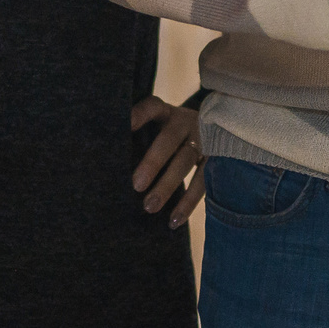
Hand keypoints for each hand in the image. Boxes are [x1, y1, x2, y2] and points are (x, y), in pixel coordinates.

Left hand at [131, 96, 207, 225]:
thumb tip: (111, 162)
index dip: (139, 115)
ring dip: (167, 186)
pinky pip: (203, 183)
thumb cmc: (172, 134)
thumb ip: (140, 137)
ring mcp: (204, 141)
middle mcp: (186, 123)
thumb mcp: (160, 127)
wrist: (216, 127)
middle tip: (136, 185)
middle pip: (169, 140)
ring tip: (149, 207)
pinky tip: (173, 220)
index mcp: (167, 112)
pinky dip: (188, 203)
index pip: (152, 107)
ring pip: (185, 163)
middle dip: (153, 162)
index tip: (126, 125)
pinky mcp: (217, 160)